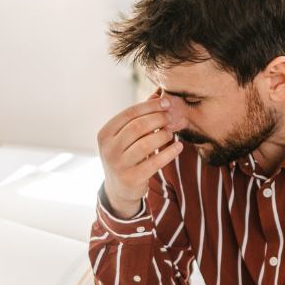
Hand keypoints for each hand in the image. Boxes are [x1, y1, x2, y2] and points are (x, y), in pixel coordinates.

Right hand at [97, 96, 185, 216]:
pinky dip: (170, 152)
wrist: (119, 189)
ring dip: (163, 135)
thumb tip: (157, 94)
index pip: (129, 113)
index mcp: (105, 133)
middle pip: (138, 127)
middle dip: (158, 119)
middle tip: (171, 117)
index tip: (166, 103)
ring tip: (171, 132)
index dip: (150, 106)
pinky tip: (179, 146)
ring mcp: (118, 165)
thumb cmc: (126, 155)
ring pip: (146, 143)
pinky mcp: (132, 178)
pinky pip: (155, 162)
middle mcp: (108, 148)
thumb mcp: (127, 136)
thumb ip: (141, 117)